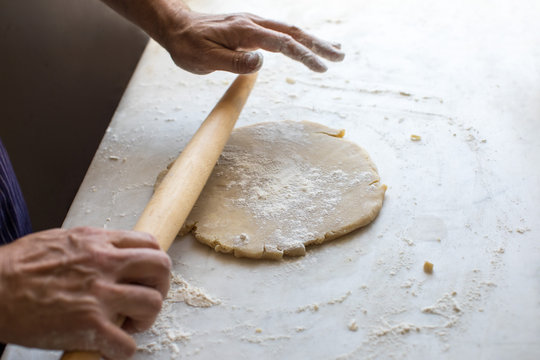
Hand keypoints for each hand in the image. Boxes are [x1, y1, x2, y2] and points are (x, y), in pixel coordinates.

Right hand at [0, 227, 170, 358]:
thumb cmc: (20, 266)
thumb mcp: (64, 239)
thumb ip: (95, 245)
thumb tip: (115, 252)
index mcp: (99, 242)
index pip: (150, 244)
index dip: (154, 262)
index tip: (147, 275)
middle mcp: (104, 264)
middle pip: (161, 269)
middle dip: (160, 286)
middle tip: (144, 299)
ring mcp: (98, 295)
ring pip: (152, 304)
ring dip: (145, 318)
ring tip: (128, 324)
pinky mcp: (88, 326)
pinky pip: (126, 345)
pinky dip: (122, 350)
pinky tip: (109, 346)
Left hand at [162, 11, 344, 73]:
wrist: (176, 28)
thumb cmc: (188, 46)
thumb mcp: (205, 60)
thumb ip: (233, 62)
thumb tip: (261, 62)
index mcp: (244, 32)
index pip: (281, 43)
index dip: (303, 55)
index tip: (321, 68)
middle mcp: (253, 23)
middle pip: (293, 32)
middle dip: (318, 45)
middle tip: (340, 57)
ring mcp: (253, 24)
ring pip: (290, 30)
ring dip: (313, 41)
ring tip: (335, 50)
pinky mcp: (252, 28)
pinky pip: (281, 32)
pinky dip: (299, 38)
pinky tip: (307, 44)